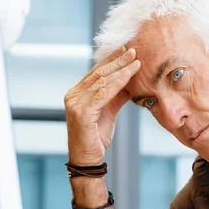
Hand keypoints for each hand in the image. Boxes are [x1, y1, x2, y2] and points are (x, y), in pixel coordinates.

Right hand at [64, 46, 140, 165]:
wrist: (88, 158)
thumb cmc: (96, 136)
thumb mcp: (109, 110)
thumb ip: (117, 95)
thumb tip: (131, 79)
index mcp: (77, 93)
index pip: (96, 72)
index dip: (111, 60)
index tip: (125, 49)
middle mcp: (73, 95)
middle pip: (98, 73)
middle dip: (117, 60)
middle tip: (132, 50)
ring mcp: (75, 103)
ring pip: (101, 81)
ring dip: (121, 69)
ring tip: (135, 60)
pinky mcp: (81, 112)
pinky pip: (103, 94)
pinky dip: (118, 83)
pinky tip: (129, 75)